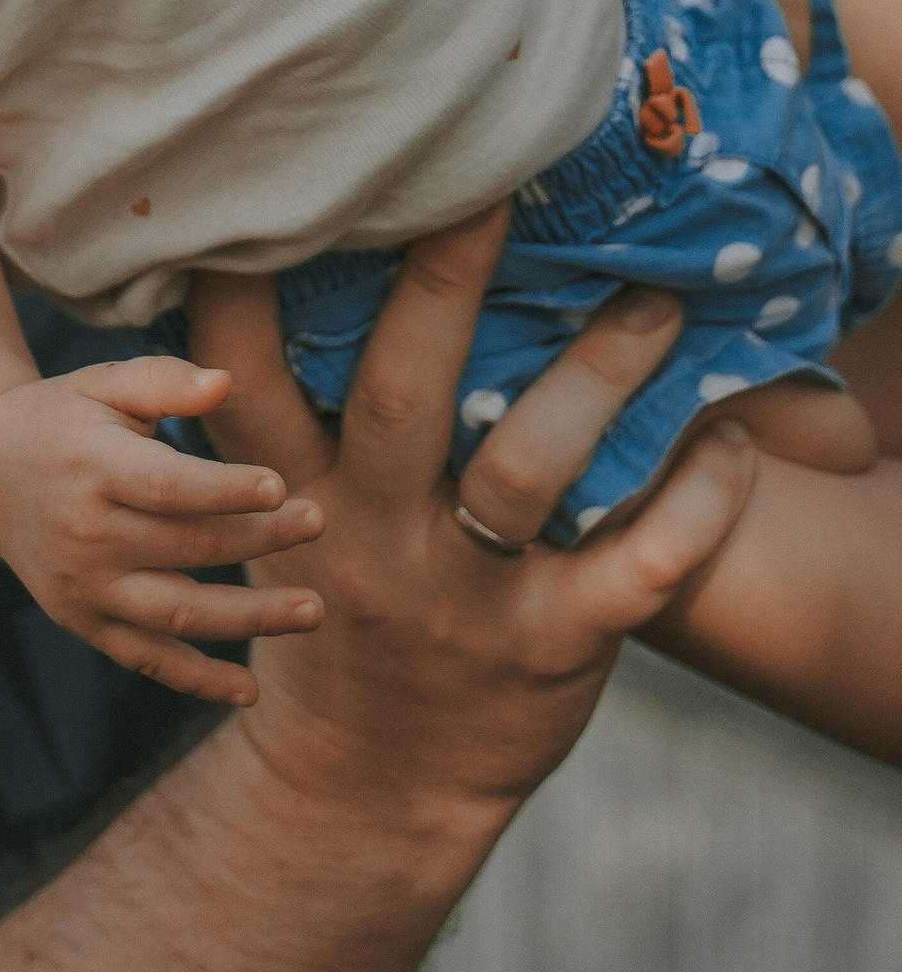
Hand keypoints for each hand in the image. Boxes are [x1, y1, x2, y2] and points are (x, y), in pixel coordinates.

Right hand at [0, 357, 326, 704]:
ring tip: (314, 609)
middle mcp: (84, 535)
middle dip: (261, 537)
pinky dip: (197, 681)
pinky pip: (148, 661)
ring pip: (179, 614)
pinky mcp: (85, 623)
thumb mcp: (102, 385)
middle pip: (187, 547)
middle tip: (320, 520)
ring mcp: (84, 588)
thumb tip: (226, 384)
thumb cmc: (64, 419)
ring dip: (252, 619)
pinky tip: (249, 693)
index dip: (223, 490)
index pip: (165, 487)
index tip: (281, 485)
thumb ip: (163, 381)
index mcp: (90, 467)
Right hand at [189, 217, 758, 835]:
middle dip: (442, 285)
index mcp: (292, 491)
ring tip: (653, 302)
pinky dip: (694, 502)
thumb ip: (283, 410)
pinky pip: (639, 566)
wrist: (372, 785)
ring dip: (595, 376)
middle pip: (400, 396)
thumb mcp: (279, 515)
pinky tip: (729, 440)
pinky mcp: (555, 644)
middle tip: (488, 185)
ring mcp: (464, 594)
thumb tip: (276, 246)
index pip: (244, 379)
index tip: (275, 194)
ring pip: (527, 469)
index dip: (242, 289)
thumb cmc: (332, 604)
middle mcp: (369, 534)